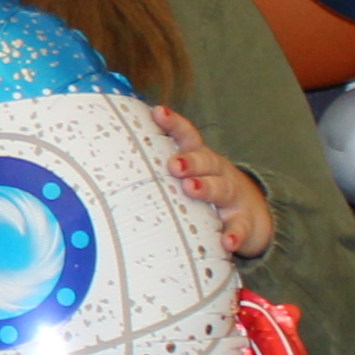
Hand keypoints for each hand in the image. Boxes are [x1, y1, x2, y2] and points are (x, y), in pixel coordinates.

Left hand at [157, 106, 273, 258]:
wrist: (250, 212)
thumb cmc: (205, 188)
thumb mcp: (188, 173)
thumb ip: (158, 166)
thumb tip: (104, 156)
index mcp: (200, 159)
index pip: (188, 137)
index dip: (174, 124)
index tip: (158, 113)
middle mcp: (218, 173)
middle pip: (206, 161)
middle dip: (190, 160)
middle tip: (173, 164)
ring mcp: (232, 197)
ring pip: (221, 189)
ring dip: (207, 187)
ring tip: (191, 188)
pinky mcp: (243, 222)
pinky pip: (240, 228)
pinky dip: (235, 234)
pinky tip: (227, 242)